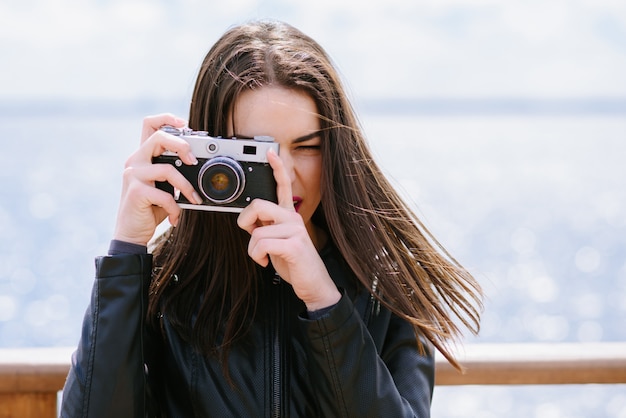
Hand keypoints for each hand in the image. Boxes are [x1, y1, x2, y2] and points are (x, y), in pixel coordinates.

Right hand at [113, 114, 202, 245]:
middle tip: (194, 160)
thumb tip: (197, 164)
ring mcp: (133, 175)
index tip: (185, 124)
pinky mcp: (136, 191)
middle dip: (182, 145)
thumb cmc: (150, 209)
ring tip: (194, 200)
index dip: (167, 118)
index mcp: (142, 156)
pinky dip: (175, 208)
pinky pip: (166, 195)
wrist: (131, 233)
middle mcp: (135, 161)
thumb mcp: (163, 187)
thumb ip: (172, 172)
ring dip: (186, 187)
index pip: (149, 124)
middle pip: (159, 137)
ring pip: (168, 169)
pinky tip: (175, 217)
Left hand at [237, 149, 340, 310]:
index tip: (270, 152)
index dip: (277, 168)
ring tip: (262, 257)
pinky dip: (256, 256)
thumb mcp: (277, 242)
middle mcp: (294, 218)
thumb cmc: (294, 264)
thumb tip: (249, 222)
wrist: (314, 285)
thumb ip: (266, 228)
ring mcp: (296, 230)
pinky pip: (261, 244)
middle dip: (245, 221)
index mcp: (290, 216)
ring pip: (256, 231)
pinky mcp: (294, 245)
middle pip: (259, 205)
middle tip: (250, 235)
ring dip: (251, 249)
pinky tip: (264, 263)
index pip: (284, 186)